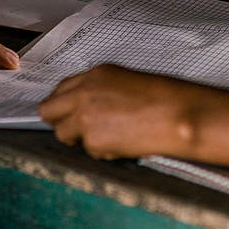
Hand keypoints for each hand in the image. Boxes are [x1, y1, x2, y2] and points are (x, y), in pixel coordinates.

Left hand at [38, 65, 205, 159]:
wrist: (179, 115)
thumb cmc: (164, 98)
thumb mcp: (126, 82)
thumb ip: (100, 90)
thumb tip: (85, 106)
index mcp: (94, 75)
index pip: (61, 89)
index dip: (64, 104)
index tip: (68, 113)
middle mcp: (83, 93)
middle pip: (48, 110)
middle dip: (60, 122)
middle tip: (76, 131)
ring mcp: (85, 117)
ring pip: (63, 134)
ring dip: (80, 139)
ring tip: (109, 138)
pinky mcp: (93, 140)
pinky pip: (89, 151)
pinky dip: (103, 152)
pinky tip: (123, 145)